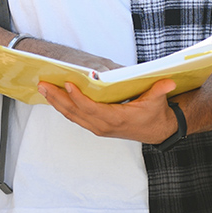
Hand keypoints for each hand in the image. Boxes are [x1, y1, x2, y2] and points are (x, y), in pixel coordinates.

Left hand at [38, 78, 178, 143]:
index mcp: (116, 119)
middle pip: (75, 112)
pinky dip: (63, 107)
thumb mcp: (158, 100)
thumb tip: (169, 82)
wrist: (157, 131)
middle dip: (57, 98)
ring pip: (71, 116)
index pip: (92, 108)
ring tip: (43, 88)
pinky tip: (53, 97)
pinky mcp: (95, 126)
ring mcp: (97, 127)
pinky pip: (75, 117)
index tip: (67, 84)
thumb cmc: (155, 113)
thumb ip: (160, 90)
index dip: (78, 97)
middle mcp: (103, 125)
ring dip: (56, 102)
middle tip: (42, 84)